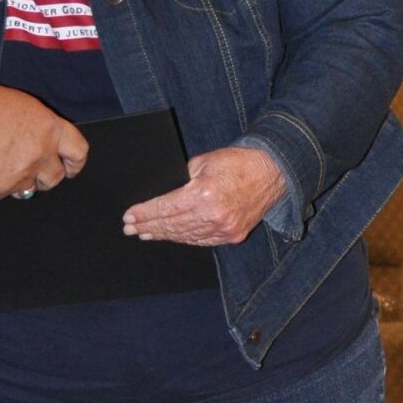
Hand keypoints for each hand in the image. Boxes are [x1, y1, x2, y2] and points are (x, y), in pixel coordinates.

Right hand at [0, 83, 87, 199]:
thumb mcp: (24, 107)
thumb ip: (40, 128)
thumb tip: (44, 144)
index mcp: (50, 130)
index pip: (78, 152)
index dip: (75, 163)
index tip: (71, 167)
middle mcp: (40, 155)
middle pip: (55, 177)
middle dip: (46, 176)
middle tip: (33, 169)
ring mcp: (20, 175)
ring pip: (28, 188)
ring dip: (19, 180)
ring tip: (1, 163)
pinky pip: (2, 193)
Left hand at [122, 145, 288, 246]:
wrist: (273, 172)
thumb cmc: (238, 162)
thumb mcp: (204, 162)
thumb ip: (182, 179)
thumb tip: (162, 195)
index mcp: (204, 194)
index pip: (165, 208)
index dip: (144, 214)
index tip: (129, 217)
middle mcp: (214, 215)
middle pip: (172, 225)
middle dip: (148, 226)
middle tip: (130, 228)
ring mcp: (224, 228)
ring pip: (186, 236)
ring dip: (164, 235)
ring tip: (147, 233)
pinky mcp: (233, 235)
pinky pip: (202, 240)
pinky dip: (185, 238)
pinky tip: (172, 236)